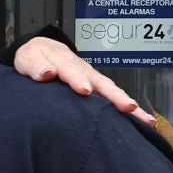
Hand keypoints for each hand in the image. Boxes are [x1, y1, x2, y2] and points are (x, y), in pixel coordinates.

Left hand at [10, 35, 156, 125]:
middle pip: (101, 83)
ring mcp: (93, 79)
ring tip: (143, 119)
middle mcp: (84, 71)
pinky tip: (142, 122)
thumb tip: (45, 73)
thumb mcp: (29, 59)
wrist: (43, 51)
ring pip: (112, 91)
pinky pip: (113, 98)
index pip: (72, 71)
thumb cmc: (35, 58)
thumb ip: (36, 66)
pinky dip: (127, 108)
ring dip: (127, 104)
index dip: (78, 80)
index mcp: (65, 63)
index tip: (84, 90)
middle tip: (128, 107)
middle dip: (115, 96)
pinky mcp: (97, 88)